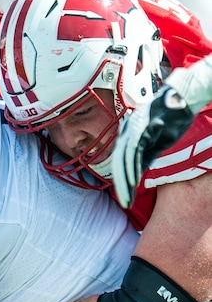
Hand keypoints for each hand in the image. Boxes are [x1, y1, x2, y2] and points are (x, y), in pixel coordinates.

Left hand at [111, 85, 194, 207]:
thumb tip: (137, 173)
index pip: (120, 163)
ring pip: (123, 160)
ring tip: (127, 197)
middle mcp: (126, 132)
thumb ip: (145, 157)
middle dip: (121, 186)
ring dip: (125, 181)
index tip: (126, 198)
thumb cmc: (171, 120)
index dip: (122, 182)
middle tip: (125, 203)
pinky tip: (134, 181)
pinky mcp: (143, 127)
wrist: (183, 98)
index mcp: (128, 136)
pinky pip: (134, 151)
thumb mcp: (157, 144)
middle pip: (118, 164)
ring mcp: (133, 129)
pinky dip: (133, 167)